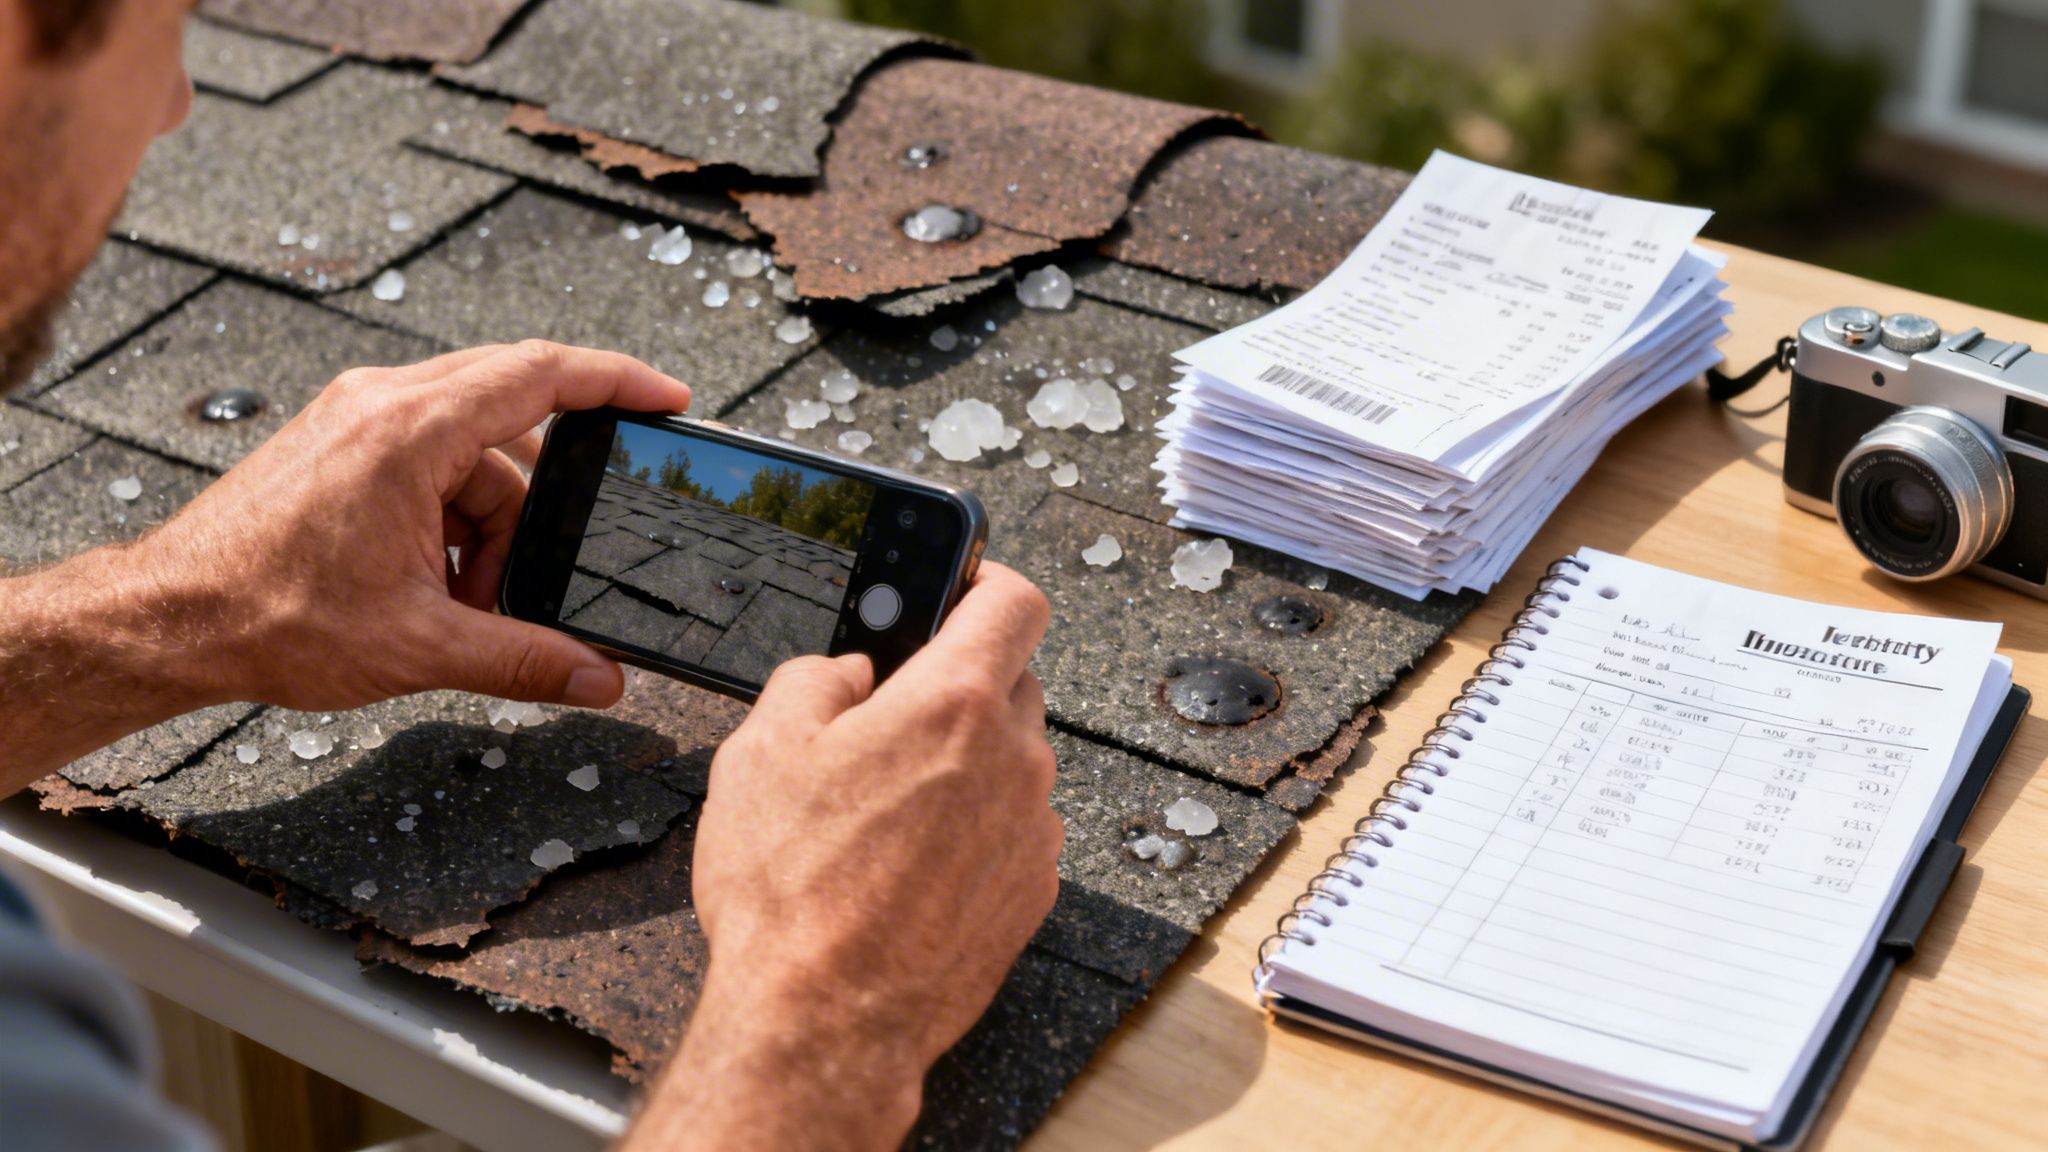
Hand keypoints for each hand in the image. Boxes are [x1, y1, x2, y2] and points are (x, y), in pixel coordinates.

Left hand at [137, 341, 690, 710]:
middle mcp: (382, 403)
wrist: (167, 619)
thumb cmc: (265, 614)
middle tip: (568, 550)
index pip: (542, 373)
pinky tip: (439, 585)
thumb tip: (597, 675)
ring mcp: (356, 419)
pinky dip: (452, 520)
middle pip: (512, 416)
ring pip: (471, 452)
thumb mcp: (419, 644)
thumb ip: (525, 658)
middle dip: (548, 496)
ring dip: (493, 523)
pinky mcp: (340, 445)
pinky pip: (430, 463)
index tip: (666, 396)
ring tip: (472, 601)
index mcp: (410, 429)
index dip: (618, 381)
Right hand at [622, 563, 1060, 1150]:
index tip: (964, 586)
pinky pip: (1013, 827)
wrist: (825, 1018)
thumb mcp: (761, 751)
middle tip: (889, 715)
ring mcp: (1032, 829)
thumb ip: (814, 679)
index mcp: (954, 703)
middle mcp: (1013, 759)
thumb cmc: (793, 894)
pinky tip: (909, 862)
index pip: (1017, 600)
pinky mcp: (1032, 890)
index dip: (989, 580)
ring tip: (884, 810)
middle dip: (957, 683)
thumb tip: (846, 671)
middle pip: (1010, 681)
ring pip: (1011, 759)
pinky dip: (975, 827)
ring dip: (965, 763)